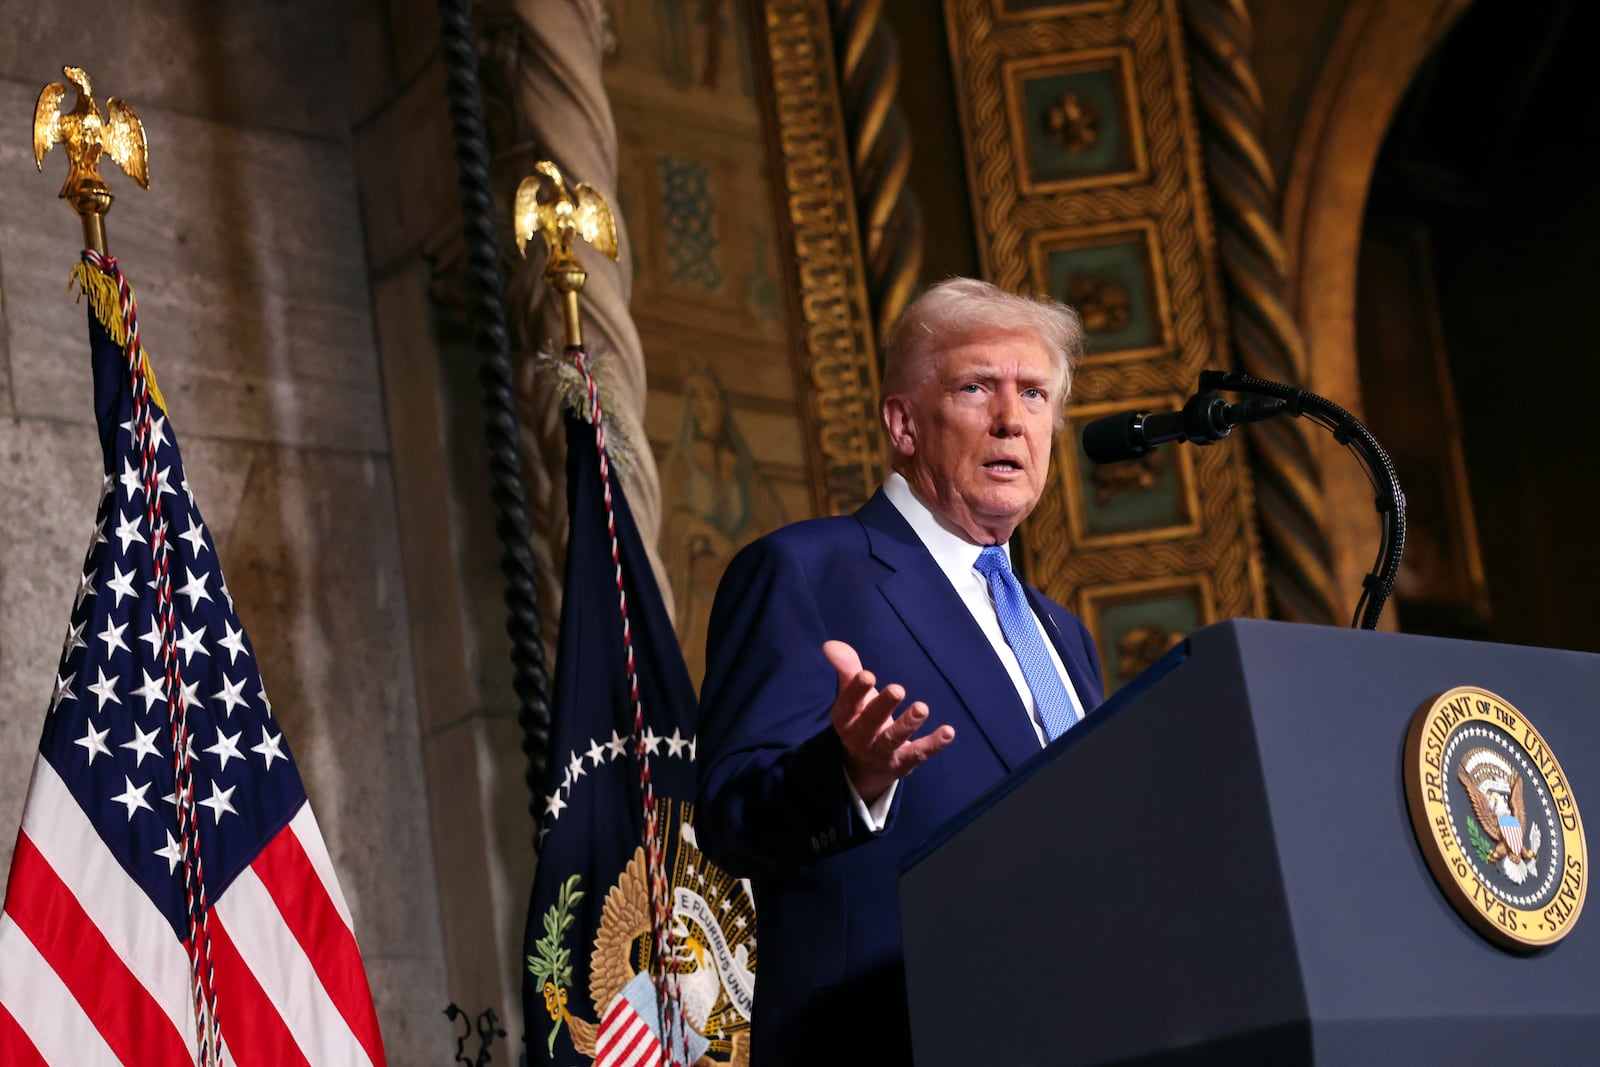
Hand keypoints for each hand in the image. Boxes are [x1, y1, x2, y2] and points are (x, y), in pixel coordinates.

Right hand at [823, 639, 954, 803]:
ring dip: (907, 724)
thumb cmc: (860, 719)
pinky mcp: (903, 763)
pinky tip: (948, 732)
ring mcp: (882, 753)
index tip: (868, 675)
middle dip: (883, 706)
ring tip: (922, 708)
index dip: (856, 690)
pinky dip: (933, 744)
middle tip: (898, 689)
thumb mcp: (852, 697)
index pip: (848, 704)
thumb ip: (846, 669)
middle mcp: (860, 738)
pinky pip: (918, 754)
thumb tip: (830, 645)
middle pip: (871, 721)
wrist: (864, 768)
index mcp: (845, 718)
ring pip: (893, 739)